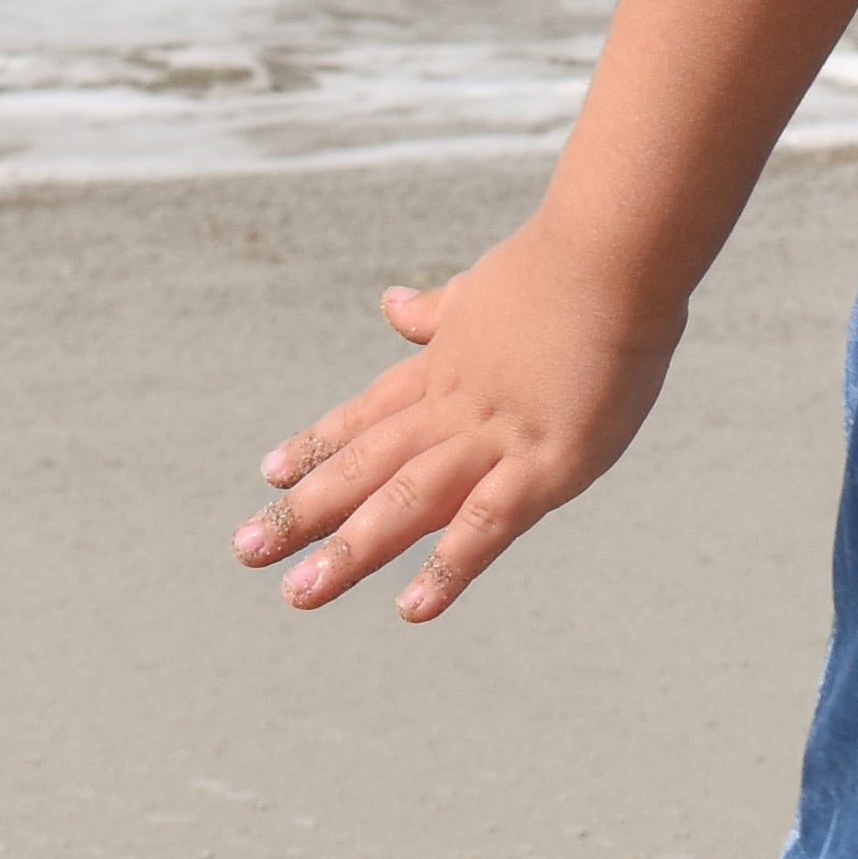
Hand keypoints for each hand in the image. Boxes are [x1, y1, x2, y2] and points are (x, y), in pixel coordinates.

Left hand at [232, 213, 681, 623]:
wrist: (611, 251)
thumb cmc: (562, 266)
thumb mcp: (482, 289)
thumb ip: (437, 312)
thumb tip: (390, 303)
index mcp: (444, 370)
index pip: (368, 415)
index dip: (318, 446)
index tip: (269, 474)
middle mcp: (454, 409)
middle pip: (367, 466)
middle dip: (304, 511)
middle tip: (246, 550)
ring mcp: (495, 439)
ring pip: (406, 500)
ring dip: (350, 549)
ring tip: (297, 592)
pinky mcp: (546, 465)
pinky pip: (488, 523)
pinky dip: (448, 566)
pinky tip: (411, 608)